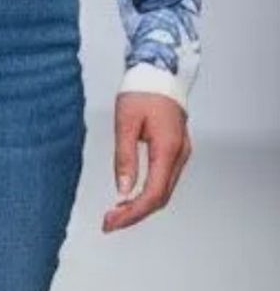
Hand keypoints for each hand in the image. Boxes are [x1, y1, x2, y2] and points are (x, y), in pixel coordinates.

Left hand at [102, 91, 191, 231]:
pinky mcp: (177, 149)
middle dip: (134, 214)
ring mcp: (181, 153)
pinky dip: (148, 192)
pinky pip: (164, 179)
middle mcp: (180, 154)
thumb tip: (122, 191)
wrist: (160, 69)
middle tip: (109, 222)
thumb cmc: (142, 90)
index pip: (152, 194)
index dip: (131, 213)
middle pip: (160, 197)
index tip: (110, 222)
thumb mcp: (126, 122)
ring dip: (141, 205)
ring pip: (163, 191)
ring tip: (116, 212)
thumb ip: (125, 157)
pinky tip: (131, 194)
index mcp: (168, 148)